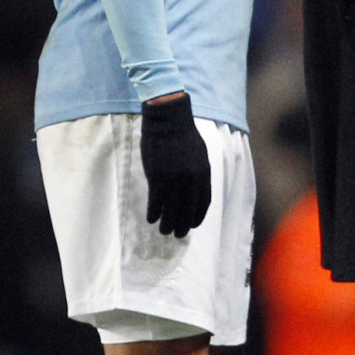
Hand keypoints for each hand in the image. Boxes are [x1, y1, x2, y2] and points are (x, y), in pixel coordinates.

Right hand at [140, 93, 211, 236]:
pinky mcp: (157, 177)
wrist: (168, 119)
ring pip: (171, 210)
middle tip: (178, 234)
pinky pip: (156, 203)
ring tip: (164, 231)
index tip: (192, 224)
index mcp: (203, 173)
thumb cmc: (184, 133)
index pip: (204, 202)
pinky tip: (151, 218)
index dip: (198, 216)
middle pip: (188, 210)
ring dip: (167, 224)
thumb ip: (198, 172)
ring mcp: (174, 179)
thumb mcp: (199, 153)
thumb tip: (195, 189)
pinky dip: (154, 213)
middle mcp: (191, 179)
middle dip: (183, 225)